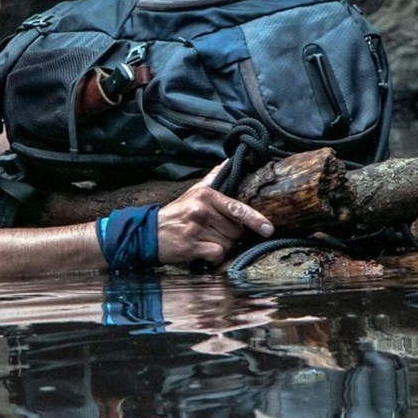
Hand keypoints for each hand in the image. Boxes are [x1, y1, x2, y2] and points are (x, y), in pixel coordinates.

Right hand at [155, 163, 273, 264]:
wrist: (149, 232)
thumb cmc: (177, 213)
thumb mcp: (193, 192)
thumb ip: (213, 177)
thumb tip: (229, 161)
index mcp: (206, 195)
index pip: (237, 208)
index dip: (255, 219)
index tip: (268, 228)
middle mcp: (201, 210)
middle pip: (236, 230)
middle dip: (230, 234)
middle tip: (213, 231)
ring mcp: (196, 229)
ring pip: (228, 243)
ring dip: (221, 245)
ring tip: (205, 239)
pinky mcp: (191, 246)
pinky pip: (217, 254)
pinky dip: (214, 256)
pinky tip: (203, 251)